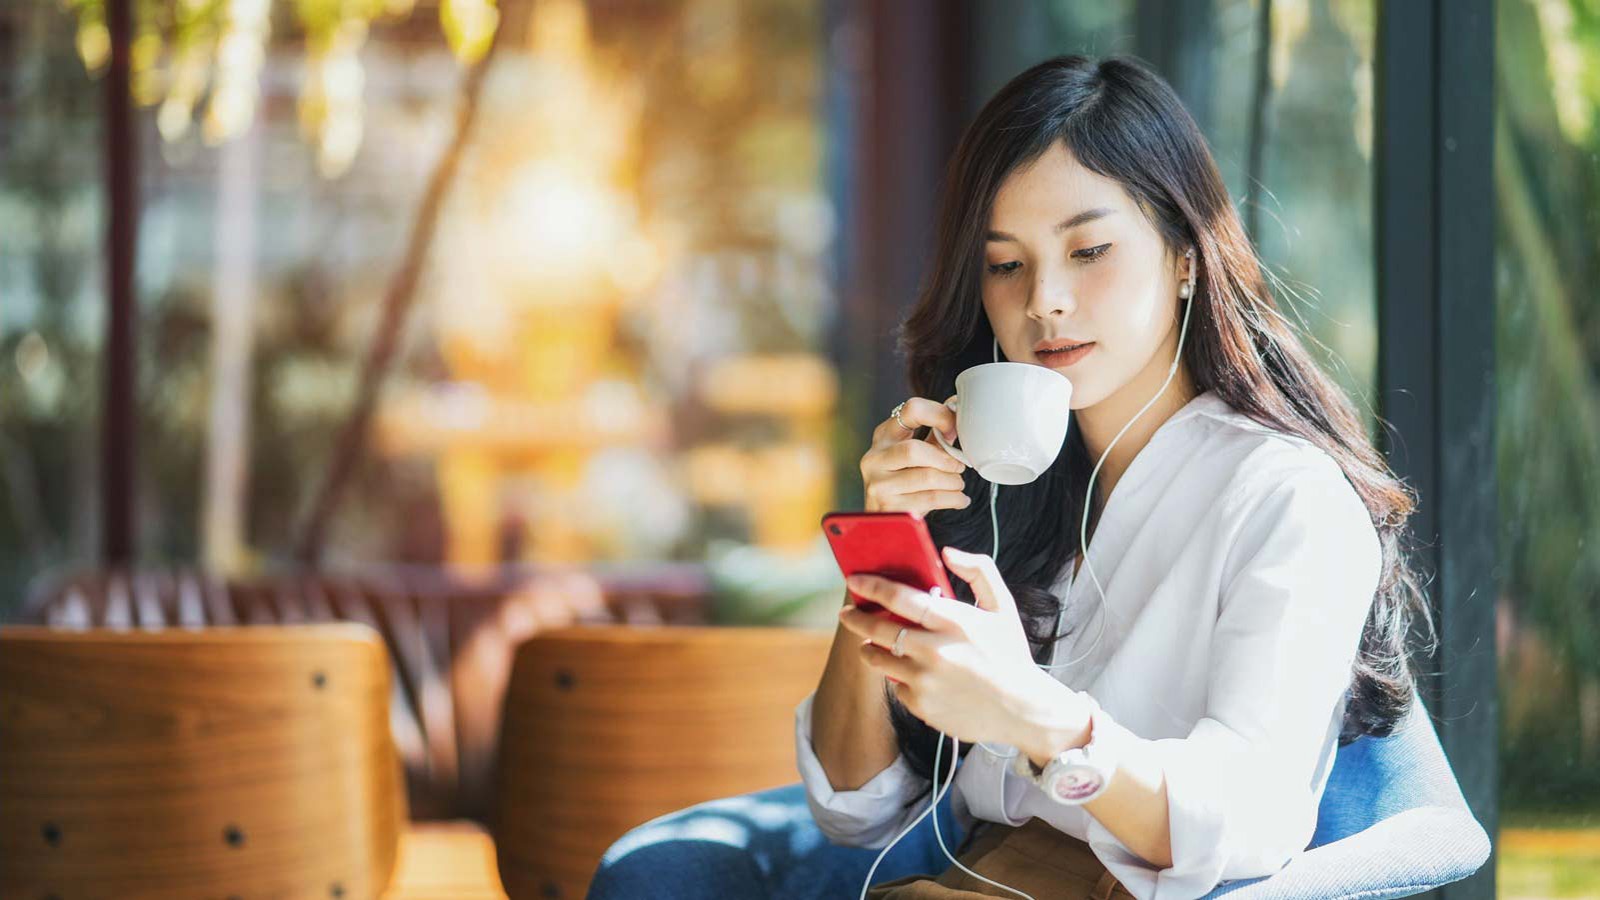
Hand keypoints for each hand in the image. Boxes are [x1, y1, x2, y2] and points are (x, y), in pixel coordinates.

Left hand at [836, 545, 1062, 747]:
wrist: (1023, 711)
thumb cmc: (1010, 655)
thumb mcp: (1003, 607)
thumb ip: (980, 571)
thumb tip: (947, 552)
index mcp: (954, 621)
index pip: (900, 597)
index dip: (872, 586)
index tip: (855, 579)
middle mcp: (935, 650)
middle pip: (877, 628)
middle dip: (856, 618)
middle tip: (846, 612)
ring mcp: (925, 680)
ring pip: (877, 658)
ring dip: (869, 648)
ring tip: (871, 644)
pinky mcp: (920, 705)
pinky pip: (895, 685)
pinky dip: (898, 677)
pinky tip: (912, 673)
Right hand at [860, 395, 968, 517]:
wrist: (884, 521)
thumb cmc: (905, 480)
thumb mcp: (915, 454)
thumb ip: (935, 433)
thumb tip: (959, 406)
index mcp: (883, 435)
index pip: (911, 409)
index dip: (939, 416)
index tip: (953, 431)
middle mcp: (874, 457)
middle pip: (914, 449)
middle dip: (945, 459)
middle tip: (959, 466)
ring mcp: (877, 484)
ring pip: (926, 476)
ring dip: (952, 481)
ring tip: (958, 485)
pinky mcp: (888, 508)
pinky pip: (929, 499)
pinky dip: (953, 499)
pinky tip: (959, 499)